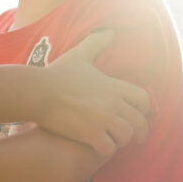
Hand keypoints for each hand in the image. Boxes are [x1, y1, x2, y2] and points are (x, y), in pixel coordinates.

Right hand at [36, 30, 150, 157]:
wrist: (38, 92)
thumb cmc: (57, 75)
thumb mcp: (79, 55)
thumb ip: (96, 42)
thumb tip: (110, 31)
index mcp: (113, 85)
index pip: (144, 99)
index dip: (144, 109)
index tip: (140, 115)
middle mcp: (113, 102)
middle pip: (139, 122)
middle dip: (139, 131)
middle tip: (135, 138)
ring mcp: (104, 119)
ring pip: (126, 136)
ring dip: (121, 141)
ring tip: (113, 141)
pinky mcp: (91, 134)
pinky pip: (109, 148)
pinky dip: (106, 150)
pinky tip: (98, 147)